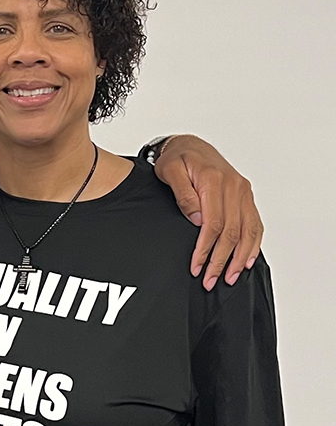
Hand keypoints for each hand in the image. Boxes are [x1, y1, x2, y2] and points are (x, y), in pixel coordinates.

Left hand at [154, 135, 262, 290]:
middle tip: (211, 280)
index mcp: (214, 181)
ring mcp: (243, 192)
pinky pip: (255, 223)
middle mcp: (234, 187)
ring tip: (230, 277)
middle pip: (232, 232)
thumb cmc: (177, 158)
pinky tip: (246, 260)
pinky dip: (253, 244)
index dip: (206, 249)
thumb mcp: (171, 172)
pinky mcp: (246, 196)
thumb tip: (197, 219)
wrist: (189, 145)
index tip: (197, 266)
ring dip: (239, 258)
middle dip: (221, 260)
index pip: (214, 224)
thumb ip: (183, 194)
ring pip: (247, 231)